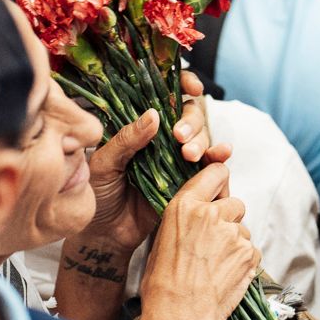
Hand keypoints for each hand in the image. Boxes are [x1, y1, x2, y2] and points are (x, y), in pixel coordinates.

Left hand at [80, 73, 229, 253]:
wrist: (105, 235)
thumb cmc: (97, 194)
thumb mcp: (104, 163)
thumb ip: (126, 140)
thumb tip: (154, 114)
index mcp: (138, 126)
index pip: (164, 95)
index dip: (181, 84)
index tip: (191, 85)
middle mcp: (161, 138)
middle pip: (189, 115)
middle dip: (190, 121)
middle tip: (179, 137)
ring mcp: (176, 158)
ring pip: (201, 137)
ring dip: (201, 140)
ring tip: (189, 155)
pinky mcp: (188, 181)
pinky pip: (209, 165)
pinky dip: (218, 157)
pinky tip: (221, 154)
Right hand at [140, 164, 258, 319]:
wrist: (179, 317)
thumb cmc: (162, 283)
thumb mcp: (162, 239)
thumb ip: (185, 218)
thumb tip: (199, 213)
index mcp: (185, 205)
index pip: (216, 172)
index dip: (219, 182)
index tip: (218, 192)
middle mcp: (212, 214)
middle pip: (234, 202)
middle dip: (228, 218)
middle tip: (213, 241)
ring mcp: (234, 233)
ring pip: (242, 229)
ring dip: (234, 242)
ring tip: (215, 266)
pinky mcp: (249, 253)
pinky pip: (251, 249)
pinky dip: (242, 260)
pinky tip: (225, 275)